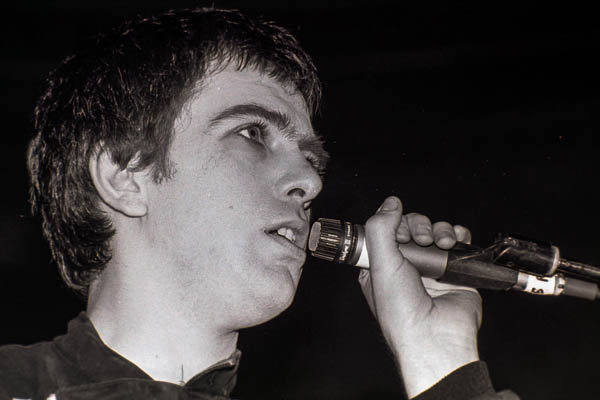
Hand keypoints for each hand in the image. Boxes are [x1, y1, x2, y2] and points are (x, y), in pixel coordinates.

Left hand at [358, 196, 481, 397]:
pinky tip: (456, 241)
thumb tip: (390, 203)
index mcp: (381, 266)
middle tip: (422, 240)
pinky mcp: (454, 271)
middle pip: (412, 227)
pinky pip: (458, 241)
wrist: (436, 336)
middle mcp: (405, 266)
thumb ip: (381, 229)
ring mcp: (431, 268)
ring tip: (443, 243)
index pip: (385, 230)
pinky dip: (459, 235)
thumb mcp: (381, 264)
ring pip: (435, 230)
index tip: (399, 231)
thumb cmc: (403, 310)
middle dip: (419, 226)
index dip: (393, 224)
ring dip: (441, 230)